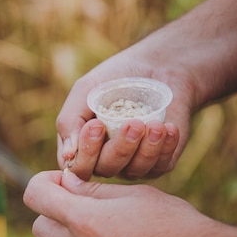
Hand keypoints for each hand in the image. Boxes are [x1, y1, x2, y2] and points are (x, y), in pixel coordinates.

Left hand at [23, 170, 215, 236]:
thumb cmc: (176, 225)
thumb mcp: (135, 195)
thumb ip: (94, 191)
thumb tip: (66, 182)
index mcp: (86, 220)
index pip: (35, 195)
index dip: (44, 182)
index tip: (61, 182)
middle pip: (40, 227)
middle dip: (54, 212)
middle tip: (80, 206)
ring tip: (98, 234)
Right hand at [57, 44, 196, 180]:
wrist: (155, 66)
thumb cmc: (114, 78)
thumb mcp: (85, 90)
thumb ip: (70, 120)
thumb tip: (68, 155)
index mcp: (83, 146)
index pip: (78, 167)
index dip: (86, 153)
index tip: (96, 124)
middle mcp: (105, 159)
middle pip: (107, 169)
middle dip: (120, 148)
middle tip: (134, 123)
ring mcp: (132, 163)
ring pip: (134, 170)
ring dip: (146, 149)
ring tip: (155, 125)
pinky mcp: (159, 162)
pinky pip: (159, 166)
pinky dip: (165, 148)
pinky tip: (168, 128)